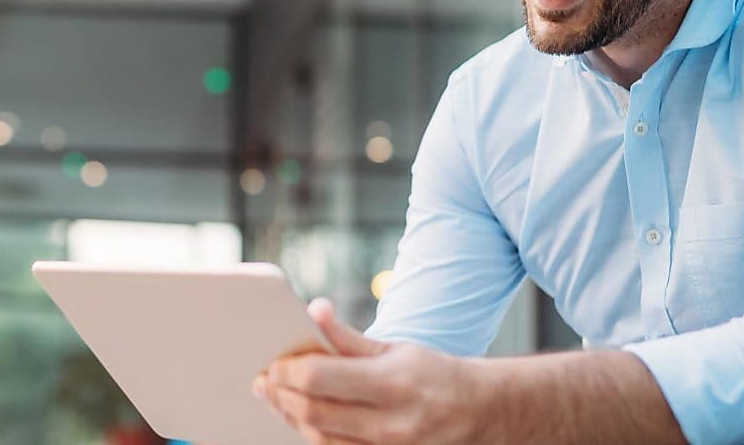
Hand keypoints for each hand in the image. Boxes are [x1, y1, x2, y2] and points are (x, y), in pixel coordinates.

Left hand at [252, 298, 484, 444]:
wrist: (480, 413)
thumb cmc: (435, 375)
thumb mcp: (395, 348)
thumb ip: (348, 336)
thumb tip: (314, 310)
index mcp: (391, 383)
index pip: (320, 379)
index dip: (288, 371)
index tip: (273, 363)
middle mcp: (389, 422)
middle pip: (313, 413)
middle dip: (280, 396)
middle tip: (264, 382)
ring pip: (319, 438)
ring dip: (290, 417)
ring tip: (277, 397)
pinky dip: (313, 433)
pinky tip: (303, 417)